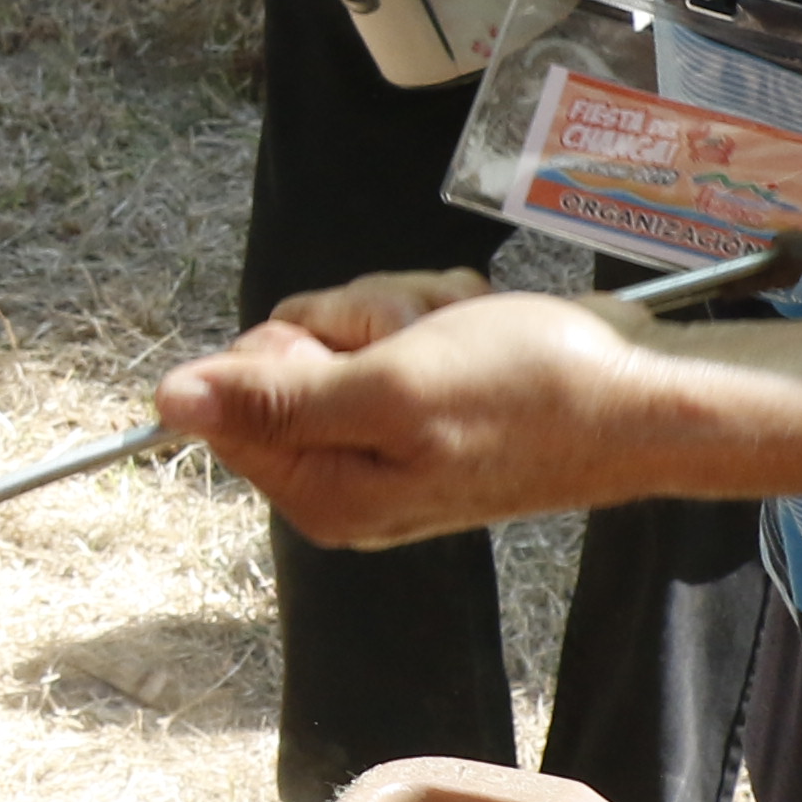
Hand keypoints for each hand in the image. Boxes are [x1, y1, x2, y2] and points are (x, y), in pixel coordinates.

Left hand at [150, 273, 683, 547]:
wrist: (636, 398)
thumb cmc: (526, 395)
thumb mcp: (389, 389)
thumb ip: (274, 400)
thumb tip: (166, 402)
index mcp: (321, 491)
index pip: (231, 398)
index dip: (289, 350)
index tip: (355, 352)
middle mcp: (342, 471)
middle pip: (285, 352)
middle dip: (351, 321)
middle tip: (413, 339)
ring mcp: (383, 433)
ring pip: (341, 326)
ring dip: (396, 310)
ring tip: (454, 334)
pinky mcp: (420, 397)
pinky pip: (388, 324)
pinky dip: (429, 310)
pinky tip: (473, 330)